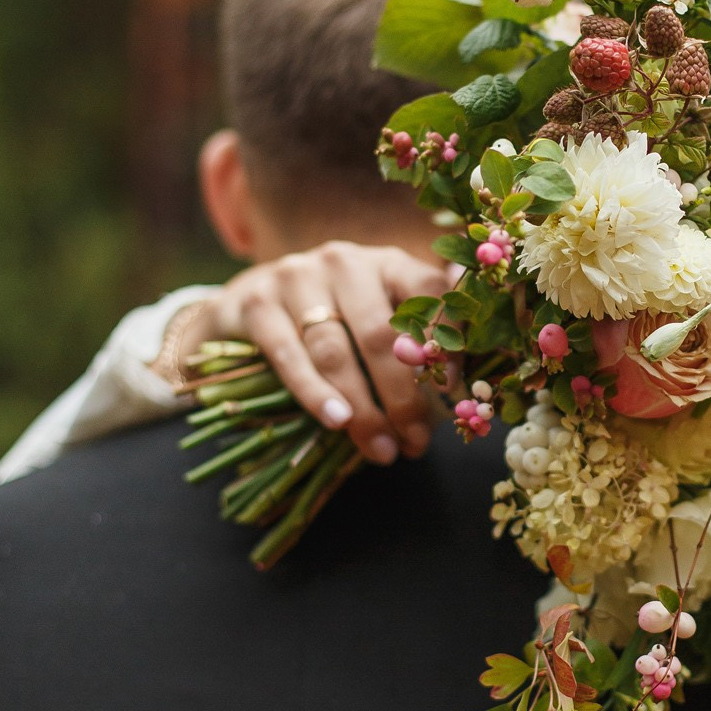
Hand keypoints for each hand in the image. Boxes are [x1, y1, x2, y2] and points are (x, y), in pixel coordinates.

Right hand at [174, 243, 445, 465]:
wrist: (251, 304)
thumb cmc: (334, 322)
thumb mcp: (379, 319)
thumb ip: (418, 342)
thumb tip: (459, 387)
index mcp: (388, 263)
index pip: (429, 294)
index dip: (444, 342)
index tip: (450, 390)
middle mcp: (345, 262)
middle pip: (379, 334)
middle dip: (402, 396)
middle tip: (414, 441)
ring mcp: (297, 277)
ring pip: (336, 351)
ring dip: (362, 408)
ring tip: (381, 448)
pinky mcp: (257, 303)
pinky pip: (290, 356)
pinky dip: (315, 393)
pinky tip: (337, 422)